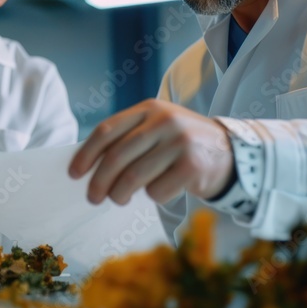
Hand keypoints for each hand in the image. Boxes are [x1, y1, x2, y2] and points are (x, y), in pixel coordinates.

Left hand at [68, 98, 234, 204]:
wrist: (232, 152)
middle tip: (93, 198)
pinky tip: (159, 191)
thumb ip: (129, 139)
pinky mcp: (192, 166)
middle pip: (116, 157)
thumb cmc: (182, 144)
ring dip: (120, 194)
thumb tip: (89, 167)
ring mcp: (180, 142)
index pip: (106, 131)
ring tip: (119, 199)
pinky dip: (152, 197)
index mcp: (149, 109)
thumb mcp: (158, 129)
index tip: (74, 173)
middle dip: (99, 181)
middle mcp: (164, 121)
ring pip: (133, 177)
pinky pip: (157, 191)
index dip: (86, 154)